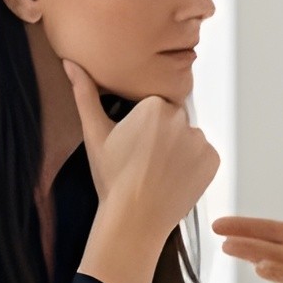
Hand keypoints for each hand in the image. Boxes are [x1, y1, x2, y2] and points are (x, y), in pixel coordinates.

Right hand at [61, 56, 219, 258]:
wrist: (134, 220)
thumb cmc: (113, 178)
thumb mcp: (95, 134)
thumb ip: (85, 93)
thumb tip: (70, 62)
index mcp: (154, 106)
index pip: (154, 104)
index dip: (143, 125)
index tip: (133, 144)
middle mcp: (181, 118)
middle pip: (173, 119)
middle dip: (162, 135)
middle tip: (144, 160)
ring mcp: (200, 140)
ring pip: (188, 137)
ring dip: (178, 149)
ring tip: (158, 171)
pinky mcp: (213, 160)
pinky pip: (203, 155)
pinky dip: (193, 165)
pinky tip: (173, 178)